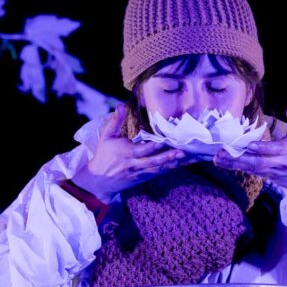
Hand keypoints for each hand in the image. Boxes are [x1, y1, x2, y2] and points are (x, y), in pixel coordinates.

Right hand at [71, 106, 187, 200]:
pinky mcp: (143, 178)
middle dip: (168, 156)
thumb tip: (120, 105)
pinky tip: (181, 165)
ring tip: (187, 158)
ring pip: (158, 168)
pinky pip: (158, 173)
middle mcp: (134, 163)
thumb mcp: (106, 137)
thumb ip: (115, 121)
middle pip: (153, 161)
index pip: (142, 150)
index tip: (165, 141)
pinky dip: (169, 169)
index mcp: (126, 152)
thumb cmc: (103, 156)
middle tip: (183, 151)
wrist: (99, 181)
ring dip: (173, 163)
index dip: (153, 147)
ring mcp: (140, 172)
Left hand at [213, 103, 286, 190]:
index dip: (263, 148)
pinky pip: (250, 172)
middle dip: (240, 158)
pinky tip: (224, 163)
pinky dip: (236, 167)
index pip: (276, 149)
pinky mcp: (266, 176)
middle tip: (223, 152)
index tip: (249, 145)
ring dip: (234, 163)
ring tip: (218, 158)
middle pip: (259, 162)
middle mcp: (280, 162)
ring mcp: (272, 171)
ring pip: (252, 168)